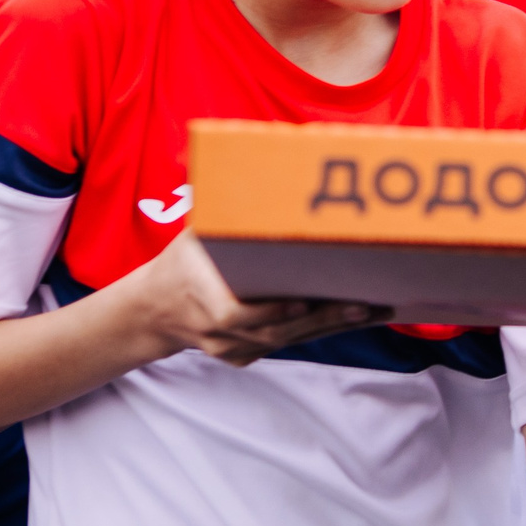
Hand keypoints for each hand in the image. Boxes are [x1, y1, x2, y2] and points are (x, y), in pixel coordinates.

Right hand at [126, 230, 385, 365]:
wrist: (152, 309)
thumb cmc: (181, 263)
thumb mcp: (192, 236)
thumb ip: (219, 213)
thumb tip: (249, 169)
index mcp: (205, 304)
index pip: (239, 315)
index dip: (272, 311)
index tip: (305, 302)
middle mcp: (219, 334)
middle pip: (278, 331)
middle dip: (325, 318)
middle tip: (366, 303)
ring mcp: (232, 350)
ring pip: (288, 340)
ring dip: (332, 326)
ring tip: (372, 310)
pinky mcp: (243, 356)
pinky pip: (284, 344)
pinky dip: (316, 332)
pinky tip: (350, 319)